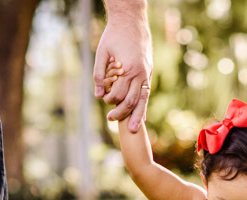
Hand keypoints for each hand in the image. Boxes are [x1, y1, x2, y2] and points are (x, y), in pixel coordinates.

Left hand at [93, 11, 152, 132]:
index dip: (110, 100)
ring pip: (142, 100)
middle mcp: (140, 73)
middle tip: (111, 119)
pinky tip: (142, 117)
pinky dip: (144, 106)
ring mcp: (146, 74)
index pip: (118, 93)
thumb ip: (99, 74)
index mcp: (128, 69)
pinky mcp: (148, 73)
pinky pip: (147, 94)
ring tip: (134, 130)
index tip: (104, 99)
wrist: (131, 22)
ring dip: (137, 116)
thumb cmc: (114, 36)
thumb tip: (98, 95)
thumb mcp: (102, 53)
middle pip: (131, 101)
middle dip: (121, 113)